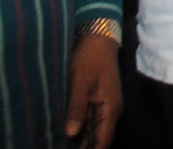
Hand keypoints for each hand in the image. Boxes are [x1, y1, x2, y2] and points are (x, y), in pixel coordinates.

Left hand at [66, 33, 122, 147]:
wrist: (98, 36)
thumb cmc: (90, 56)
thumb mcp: (80, 80)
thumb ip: (76, 107)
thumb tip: (70, 133)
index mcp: (110, 108)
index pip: (103, 141)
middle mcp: (110, 110)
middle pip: (99, 139)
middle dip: (85, 148)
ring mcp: (104, 105)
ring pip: (94, 132)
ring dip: (82, 142)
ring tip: (62, 146)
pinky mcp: (97, 99)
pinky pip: (91, 122)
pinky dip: (81, 131)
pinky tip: (68, 136)